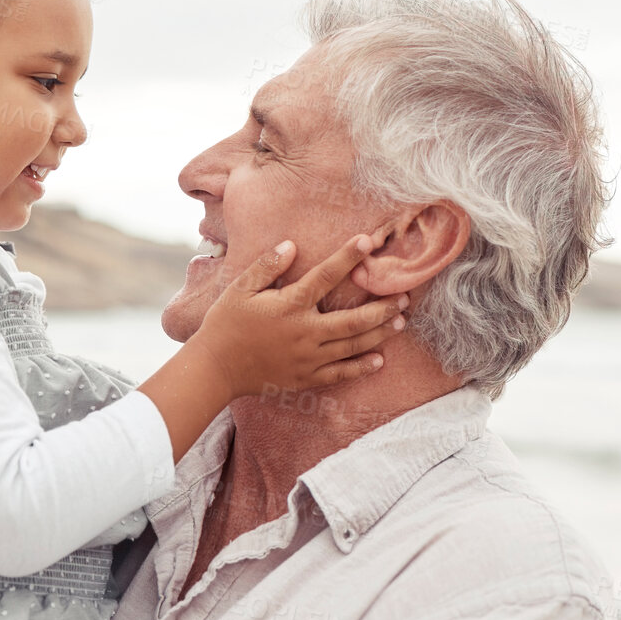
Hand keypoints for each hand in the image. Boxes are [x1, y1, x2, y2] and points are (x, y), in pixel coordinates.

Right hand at [193, 235, 410, 397]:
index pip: (325, 276)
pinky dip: (361, 367)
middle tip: (405, 297)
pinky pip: (340, 373)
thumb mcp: (240, 288)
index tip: (368, 241)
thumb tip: (292, 246)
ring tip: (399, 322)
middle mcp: (304, 333)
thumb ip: (267, 266)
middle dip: (382, 307)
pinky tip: (379, 359)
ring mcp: (308, 358)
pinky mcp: (306, 378)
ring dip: (379, 333)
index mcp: (289, 306)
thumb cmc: (225, 324)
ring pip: (353, 345)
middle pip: (353, 319)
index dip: (348, 257)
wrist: (215, 368)